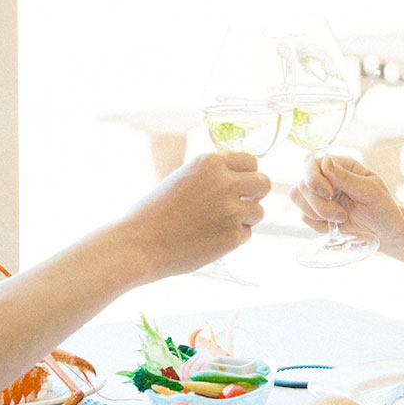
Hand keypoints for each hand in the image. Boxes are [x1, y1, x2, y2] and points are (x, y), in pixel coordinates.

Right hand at [121, 151, 270, 279]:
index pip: (251, 161)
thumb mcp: (183, 178)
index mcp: (210, 163)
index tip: (239, 186)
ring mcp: (231, 210)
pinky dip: (233, 239)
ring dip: (245, 219)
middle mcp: (224, 182)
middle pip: (264, 183)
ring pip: (259, 211)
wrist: (139, 243)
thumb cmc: (155, 212)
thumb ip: (211, 175)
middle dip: (255, 195)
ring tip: (217, 225)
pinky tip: (210, 240)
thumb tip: (240, 178)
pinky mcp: (232, 236)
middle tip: (240, 205)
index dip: (247, 175)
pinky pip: (247, 234)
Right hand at [291, 155, 402, 244]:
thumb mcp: (370, 190)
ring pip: (297, 198)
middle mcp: (325, 177)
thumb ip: (346, 177)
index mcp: (339, 165)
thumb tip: (324, 161)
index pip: (311, 161)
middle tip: (341, 215)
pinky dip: (318, 224)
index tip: (329, 193)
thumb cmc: (381, 206)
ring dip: (317, 213)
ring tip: (341, 219)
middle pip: (302, 183)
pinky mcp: (315, 212)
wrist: (384, 230)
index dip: (313, 178)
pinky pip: (304, 216)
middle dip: (319, 203)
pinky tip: (335, 225)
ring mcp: (318, 195)